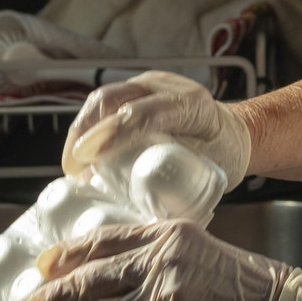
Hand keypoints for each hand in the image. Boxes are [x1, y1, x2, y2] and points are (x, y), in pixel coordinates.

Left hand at [26, 221, 285, 300]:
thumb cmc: (243, 286)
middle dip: (55, 299)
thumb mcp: (198, 252)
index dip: (68, 255)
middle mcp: (163, 264)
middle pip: (93, 281)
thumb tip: (111, 280)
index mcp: (167, 236)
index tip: (44, 267)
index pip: (104, 242)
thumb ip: (159, 257)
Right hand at [61, 71, 251, 188]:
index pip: (146, 113)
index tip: (88, 160)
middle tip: (72, 168)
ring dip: (80, 130)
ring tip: (71, 163)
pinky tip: (78, 152)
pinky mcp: (136, 90)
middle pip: (115, 98)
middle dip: (86, 132)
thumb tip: (139, 216)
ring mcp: (150, 84)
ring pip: (104, 97)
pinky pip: (104, 102)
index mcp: (193, 105)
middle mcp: (168, 87)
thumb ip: (177, 187)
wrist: (231, 134)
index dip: (113, 134)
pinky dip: (87, 126)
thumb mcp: (209, 172)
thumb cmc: (222, 156)